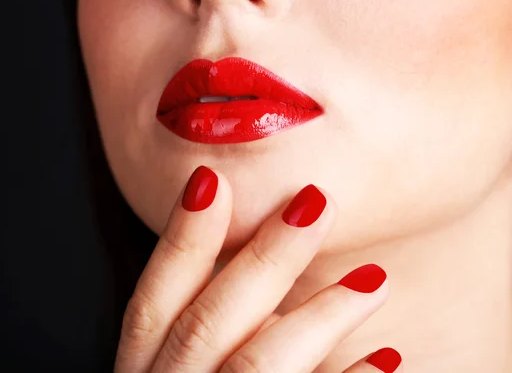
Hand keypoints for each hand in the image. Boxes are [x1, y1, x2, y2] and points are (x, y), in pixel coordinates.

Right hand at [114, 166, 400, 372]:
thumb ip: (206, 329)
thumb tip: (262, 270)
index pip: (151, 302)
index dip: (179, 240)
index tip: (211, 180)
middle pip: (208, 324)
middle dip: (262, 259)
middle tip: (314, 203)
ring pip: (255, 366)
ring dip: (317, 316)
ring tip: (372, 278)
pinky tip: (382, 360)